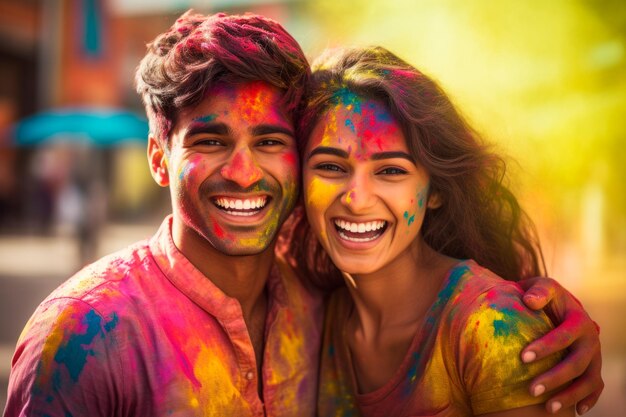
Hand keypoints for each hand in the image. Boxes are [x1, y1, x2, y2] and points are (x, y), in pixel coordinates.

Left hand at [519, 277, 602, 414]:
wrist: (555, 304)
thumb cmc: (542, 296)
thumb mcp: (541, 286)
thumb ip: (538, 291)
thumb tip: (530, 301)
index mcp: (578, 319)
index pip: (563, 336)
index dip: (544, 347)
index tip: (522, 358)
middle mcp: (590, 339)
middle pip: (576, 363)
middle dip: (554, 378)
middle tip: (531, 390)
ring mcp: (594, 355)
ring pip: (588, 380)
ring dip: (570, 395)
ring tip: (548, 407)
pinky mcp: (593, 367)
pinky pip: (596, 387)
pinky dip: (588, 400)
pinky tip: (576, 412)